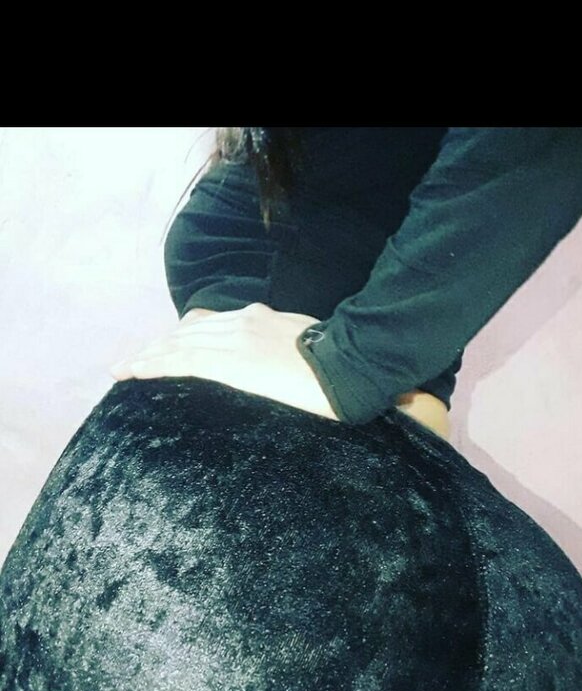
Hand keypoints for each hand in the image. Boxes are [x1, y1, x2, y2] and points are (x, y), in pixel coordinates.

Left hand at [110, 303, 339, 420]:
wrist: (349, 367)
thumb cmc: (340, 365)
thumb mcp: (311, 346)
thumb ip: (289, 350)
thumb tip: (288, 367)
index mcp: (259, 317)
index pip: (209, 324)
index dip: (180, 336)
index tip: (163, 347)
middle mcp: (241, 322)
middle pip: (186, 332)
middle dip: (156, 346)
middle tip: (130, 362)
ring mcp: (234, 339)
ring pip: (177, 345)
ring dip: (146, 357)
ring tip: (122, 370)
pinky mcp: (231, 362)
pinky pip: (182, 361)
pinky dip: (154, 365)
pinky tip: (135, 373)